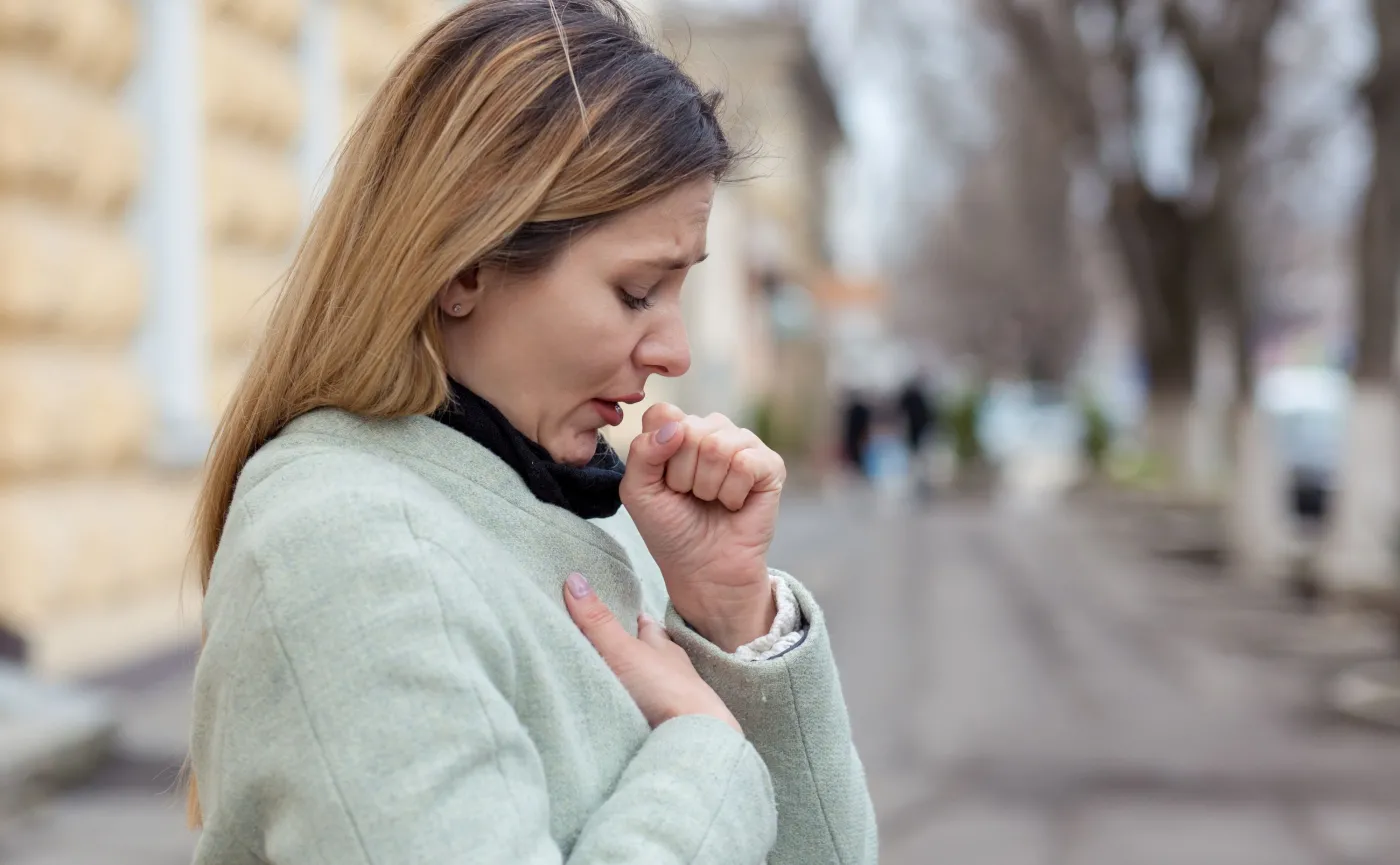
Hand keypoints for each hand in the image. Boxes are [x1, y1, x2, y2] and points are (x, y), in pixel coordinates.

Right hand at [564, 572, 740, 733]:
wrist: (694, 734)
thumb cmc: (663, 686)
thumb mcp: (623, 650)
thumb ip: (598, 621)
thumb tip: (574, 578)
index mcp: (662, 646)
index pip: (647, 627)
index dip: (636, 620)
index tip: (627, 614)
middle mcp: (671, 668)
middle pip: (653, 654)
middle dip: (639, 650)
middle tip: (619, 645)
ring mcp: (674, 698)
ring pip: (656, 682)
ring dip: (642, 681)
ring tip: (624, 680)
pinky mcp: (672, 723)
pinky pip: (655, 710)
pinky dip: (643, 707)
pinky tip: (634, 712)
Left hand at [621, 403, 784, 651]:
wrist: (703, 567)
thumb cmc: (670, 528)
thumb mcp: (638, 490)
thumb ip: (642, 452)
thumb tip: (677, 427)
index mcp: (679, 428)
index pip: (664, 414)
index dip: (658, 453)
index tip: (664, 481)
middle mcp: (712, 429)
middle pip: (689, 430)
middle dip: (682, 475)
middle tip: (690, 496)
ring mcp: (744, 443)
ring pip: (717, 446)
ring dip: (708, 486)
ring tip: (711, 500)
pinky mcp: (770, 464)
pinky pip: (745, 464)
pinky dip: (733, 493)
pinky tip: (734, 504)